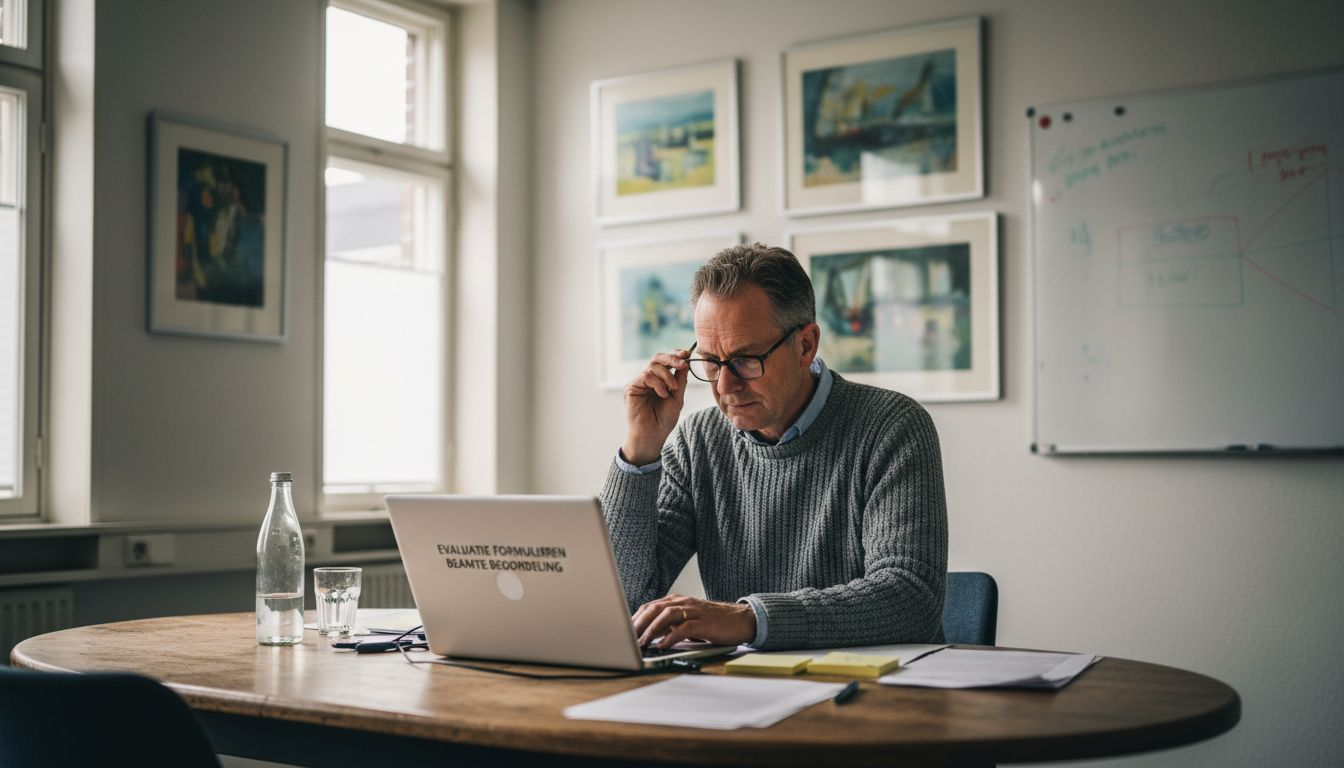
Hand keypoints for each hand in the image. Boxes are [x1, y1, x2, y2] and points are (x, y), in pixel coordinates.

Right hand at [621, 349, 691, 465]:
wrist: (652, 435)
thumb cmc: (664, 419)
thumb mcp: (677, 397)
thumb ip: (680, 380)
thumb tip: (686, 362)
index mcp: (659, 380)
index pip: (666, 361)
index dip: (676, 355)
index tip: (687, 354)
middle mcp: (648, 379)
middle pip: (658, 358)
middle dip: (672, 358)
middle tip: (683, 363)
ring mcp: (639, 382)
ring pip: (653, 366)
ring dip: (667, 376)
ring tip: (671, 390)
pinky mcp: (631, 387)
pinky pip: (646, 376)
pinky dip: (658, 383)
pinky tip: (662, 394)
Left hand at [632, 594, 756, 648]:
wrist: (741, 620)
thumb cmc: (713, 623)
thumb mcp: (688, 621)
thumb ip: (671, 624)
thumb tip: (650, 636)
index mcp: (678, 600)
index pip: (650, 606)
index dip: (635, 618)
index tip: (624, 631)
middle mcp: (684, 602)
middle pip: (655, 609)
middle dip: (639, 623)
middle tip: (627, 638)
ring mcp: (694, 611)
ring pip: (667, 615)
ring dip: (651, 630)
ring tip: (641, 643)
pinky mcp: (704, 622)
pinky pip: (684, 628)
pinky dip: (671, 636)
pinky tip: (662, 645)